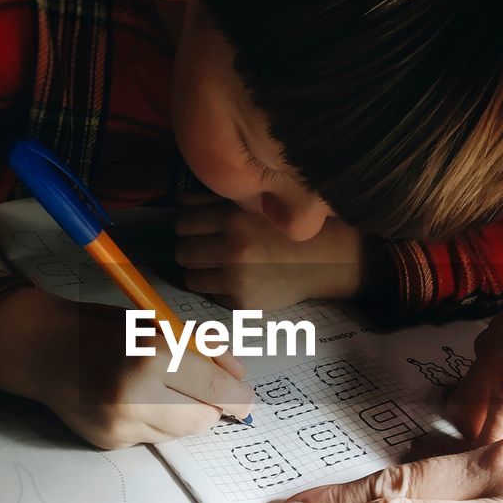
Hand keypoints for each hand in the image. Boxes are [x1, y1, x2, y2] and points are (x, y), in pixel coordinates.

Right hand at [0, 288, 253, 447]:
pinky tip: (135, 402)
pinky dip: (156, 423)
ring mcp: (121, 423)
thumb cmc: (103, 329)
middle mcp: (137, 393)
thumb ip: (200, 346)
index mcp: (154, 354)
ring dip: (184, 415)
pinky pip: (153, 438)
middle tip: (213, 398)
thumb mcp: (156, 323)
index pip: (216, 388)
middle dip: (214, 409)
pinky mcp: (110, 441)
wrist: (42, 349)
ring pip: (180, 433)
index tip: (246, 399)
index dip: (237, 395)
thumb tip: (237, 374)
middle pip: (203, 419)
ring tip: (162, 391)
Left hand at [174, 195, 364, 308]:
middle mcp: (233, 249)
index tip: (197, 230)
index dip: (188, 227)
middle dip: (190, 250)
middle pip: (182, 252)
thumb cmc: (286, 229)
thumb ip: (214, 201)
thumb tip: (178, 202)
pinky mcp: (242, 302)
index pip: (182, 224)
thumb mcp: (254, 206)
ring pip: (191, 278)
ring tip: (220, 266)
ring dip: (200, 272)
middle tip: (206, 249)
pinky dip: (220, 289)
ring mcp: (237, 279)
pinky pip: (213, 295)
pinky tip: (240, 279)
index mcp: (234, 219)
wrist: (324, 260)